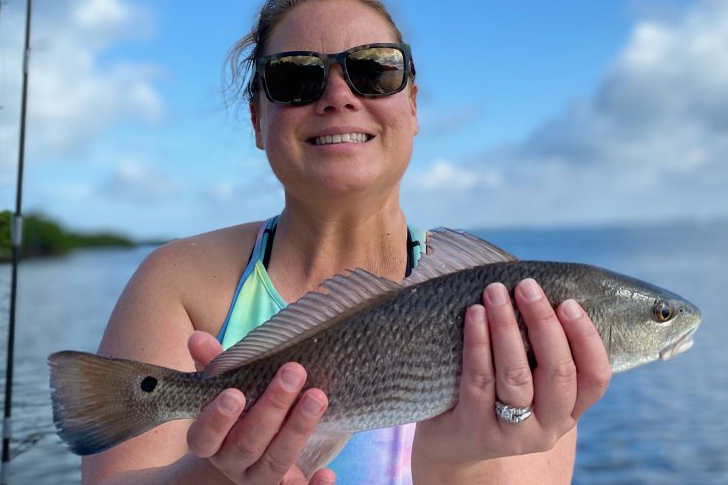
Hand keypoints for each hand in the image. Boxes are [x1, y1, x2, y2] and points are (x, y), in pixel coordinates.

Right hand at [185, 331, 335, 484]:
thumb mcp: (223, 387)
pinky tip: (328, 473)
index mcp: (210, 441)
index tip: (234, 393)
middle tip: (293, 373)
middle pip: (248, 443)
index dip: (216, 419)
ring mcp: (259, 477)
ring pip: (276, 460)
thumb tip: (197, 338)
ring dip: (298, 429)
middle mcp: (232, 462)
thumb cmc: (237, 410)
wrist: (248, 450)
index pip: (204, 436)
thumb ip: (213, 364)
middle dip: (272, 408)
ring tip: (317, 397)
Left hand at [413, 278, 610, 468]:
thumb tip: (539, 290)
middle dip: (544, 323)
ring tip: (496, 292)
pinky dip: (478, 343)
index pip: (595, 377)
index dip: (586, 338)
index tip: (569, 302)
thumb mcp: (528, 380)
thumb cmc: (494, 395)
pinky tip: (475, 315)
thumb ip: (540, 350)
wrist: (452, 444)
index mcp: (569, 411)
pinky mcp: (477, 430)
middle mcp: (548, 427)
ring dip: (507, 327)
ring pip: (517, 376)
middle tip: (527, 286)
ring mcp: (513, 434)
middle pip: (558, 373)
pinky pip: (480, 380)